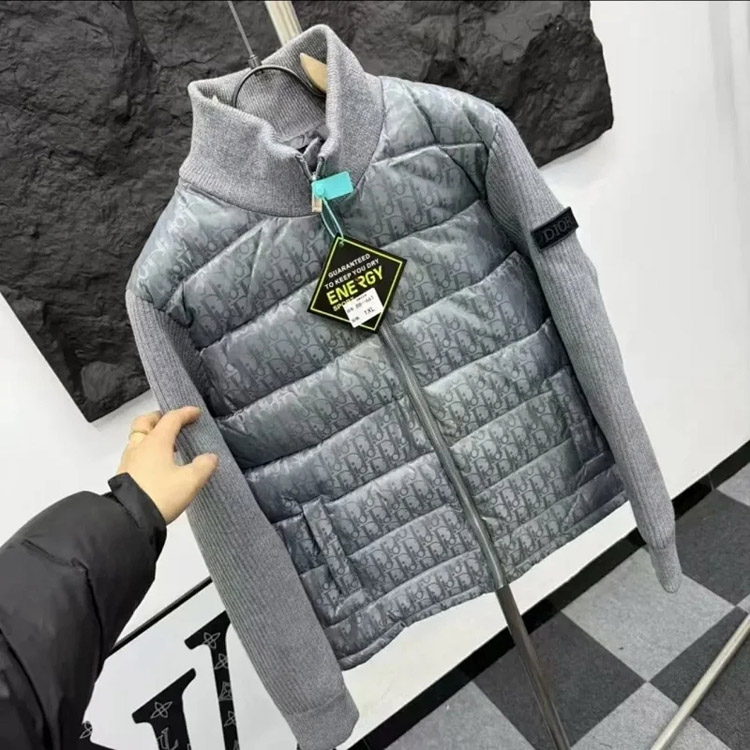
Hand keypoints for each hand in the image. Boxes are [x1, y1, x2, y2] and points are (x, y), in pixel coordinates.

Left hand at [117, 407, 217, 523]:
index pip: (171, 419)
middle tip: (173, 423)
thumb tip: (211, 457)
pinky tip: (158, 463)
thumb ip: (203, 467)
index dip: (185, 413)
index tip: (196, 413)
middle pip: (146, 422)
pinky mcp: (124, 474)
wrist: (129, 519)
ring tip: (169, 445)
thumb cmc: (161, 494)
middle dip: (160, 418)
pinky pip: (136, 452)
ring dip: (152, 435)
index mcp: (156, 442)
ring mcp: (129, 460)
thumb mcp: (189, 482)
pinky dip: (147, 450)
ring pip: (138, 438)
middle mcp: (140, 446)